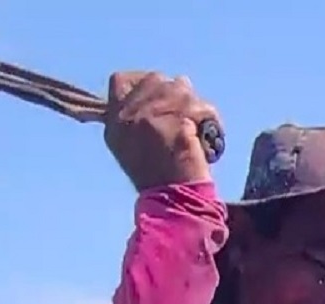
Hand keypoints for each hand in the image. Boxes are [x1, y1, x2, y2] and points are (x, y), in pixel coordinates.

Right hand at [101, 70, 218, 191]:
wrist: (173, 203)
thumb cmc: (158, 180)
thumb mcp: (132, 148)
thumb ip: (136, 119)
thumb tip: (157, 95)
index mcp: (114, 121)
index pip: (119, 80)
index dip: (142, 81)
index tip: (159, 91)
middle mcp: (129, 114)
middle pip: (156, 78)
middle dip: (175, 91)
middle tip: (186, 113)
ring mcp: (151, 116)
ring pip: (181, 86)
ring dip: (195, 103)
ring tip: (199, 129)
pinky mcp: (177, 122)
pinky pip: (200, 107)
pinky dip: (210, 120)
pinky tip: (208, 138)